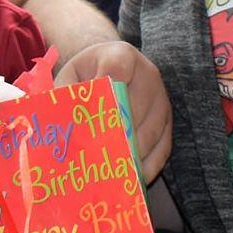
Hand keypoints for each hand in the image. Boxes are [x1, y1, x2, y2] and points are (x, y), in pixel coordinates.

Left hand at [56, 41, 171, 180]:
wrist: (108, 69)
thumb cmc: (85, 77)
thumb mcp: (70, 78)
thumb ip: (64, 96)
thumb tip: (63, 126)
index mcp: (120, 55)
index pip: (117, 70)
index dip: (105, 95)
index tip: (92, 119)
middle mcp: (148, 73)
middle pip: (137, 106)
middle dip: (117, 134)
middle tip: (99, 158)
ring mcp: (162, 98)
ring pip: (151, 130)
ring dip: (132, 154)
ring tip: (113, 172)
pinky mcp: (169, 120)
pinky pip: (163, 147)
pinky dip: (148, 165)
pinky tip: (131, 178)